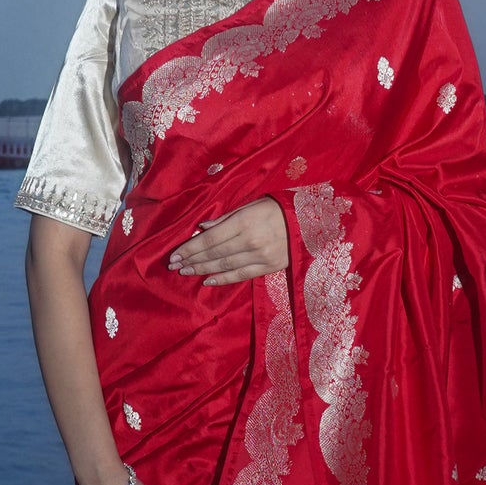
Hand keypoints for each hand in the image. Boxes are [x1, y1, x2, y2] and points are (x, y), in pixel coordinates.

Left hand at [168, 199, 288, 285]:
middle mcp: (250, 241)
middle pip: (214, 254)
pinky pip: (240, 275)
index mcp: (244, 222)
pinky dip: (223, 279)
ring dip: (202, 270)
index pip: (210, 239)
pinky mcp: (269, 268)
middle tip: (174, 265)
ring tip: (186, 272)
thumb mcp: (252, 204)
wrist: (311, 222)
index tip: (174, 254)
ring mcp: (260, 257)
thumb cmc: (279, 208)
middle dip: (192, 260)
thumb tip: (202, 228)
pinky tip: (207, 280)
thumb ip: (226, 217)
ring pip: (224, 266)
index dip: (190, 248)